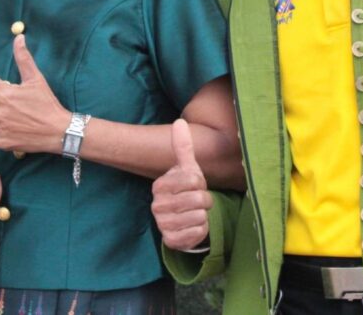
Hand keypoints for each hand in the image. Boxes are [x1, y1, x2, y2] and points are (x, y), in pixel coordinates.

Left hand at [0, 34, 69, 153]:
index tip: (18, 94)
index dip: (5, 87)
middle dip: (1, 100)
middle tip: (19, 106)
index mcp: (2, 93)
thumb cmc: (47, 103)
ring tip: (16, 117)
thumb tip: (19, 36)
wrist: (58, 130)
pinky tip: (9, 127)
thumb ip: (23, 57)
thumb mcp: (36, 78)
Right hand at [151, 119, 212, 250]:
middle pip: (198, 199)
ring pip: (199, 216)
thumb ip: (183, 147)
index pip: (193, 180)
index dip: (201, 183)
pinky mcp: (171, 241)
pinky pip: (198, 233)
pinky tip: (193, 227)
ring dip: (203, 215)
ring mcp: (162, 224)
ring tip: (195, 213)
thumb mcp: (187, 168)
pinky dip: (202, 230)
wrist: (183, 219)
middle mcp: (157, 205)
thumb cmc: (186, 189)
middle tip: (199, 202)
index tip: (195, 186)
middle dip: (205, 200)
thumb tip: (179, 122)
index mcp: (160, 186)